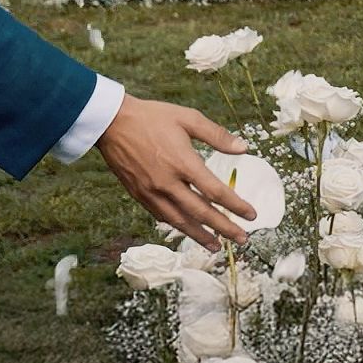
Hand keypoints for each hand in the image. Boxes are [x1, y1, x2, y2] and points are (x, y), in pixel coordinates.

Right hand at [95, 95, 254, 249]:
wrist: (111, 123)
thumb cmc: (152, 117)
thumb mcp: (188, 118)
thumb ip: (217, 135)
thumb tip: (244, 148)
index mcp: (183, 163)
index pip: (215, 192)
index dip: (236, 205)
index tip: (252, 215)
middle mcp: (167, 183)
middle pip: (201, 213)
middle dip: (224, 228)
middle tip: (242, 239)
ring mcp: (151, 191)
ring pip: (180, 221)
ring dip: (200, 235)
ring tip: (217, 246)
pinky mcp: (138, 195)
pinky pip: (161, 216)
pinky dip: (177, 226)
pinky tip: (188, 230)